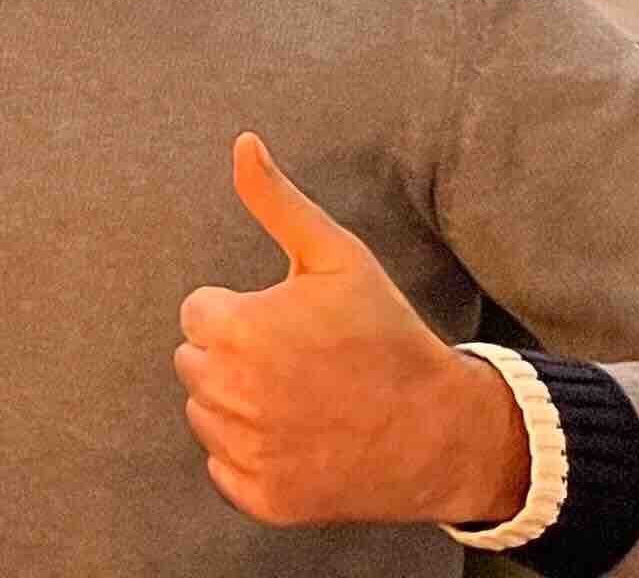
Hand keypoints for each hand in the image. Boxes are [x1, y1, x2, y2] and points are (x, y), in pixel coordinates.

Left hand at [174, 134, 530, 529]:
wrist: (443, 431)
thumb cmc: (387, 335)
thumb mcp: (336, 257)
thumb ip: (276, 201)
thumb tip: (242, 141)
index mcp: (235, 330)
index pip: (198, 313)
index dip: (245, 313)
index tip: (292, 324)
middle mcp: (230, 394)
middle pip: (195, 362)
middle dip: (237, 356)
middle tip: (300, 363)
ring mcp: (246, 452)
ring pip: (206, 413)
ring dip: (240, 405)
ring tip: (304, 400)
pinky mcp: (262, 498)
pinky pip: (225, 466)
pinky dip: (254, 456)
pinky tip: (302, 441)